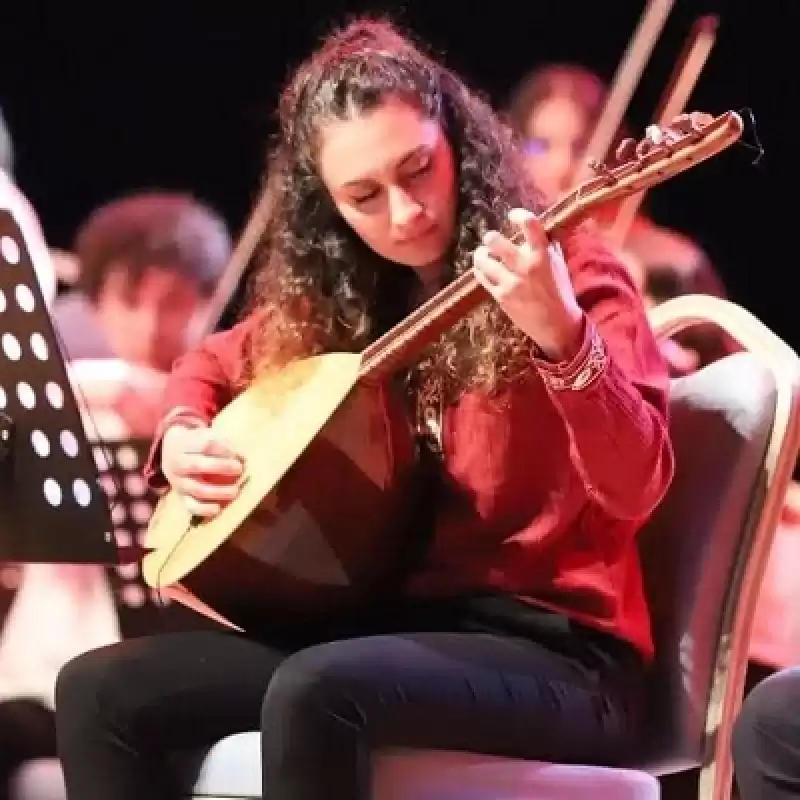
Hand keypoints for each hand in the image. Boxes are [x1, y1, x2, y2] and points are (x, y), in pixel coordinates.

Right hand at [161, 424, 244, 517]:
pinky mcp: (181, 496)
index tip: (240, 454)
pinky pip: (191, 506)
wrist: (170, 451)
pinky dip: (204, 510)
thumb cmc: (196, 443)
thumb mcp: (205, 435)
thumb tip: (243, 459)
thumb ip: (224, 444)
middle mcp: (178, 463)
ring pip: (197, 489)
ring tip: (235, 491)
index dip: (225, 450)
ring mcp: (178, 481)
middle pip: (198, 466)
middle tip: (239, 469)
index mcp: (184, 443)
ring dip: (218, 492)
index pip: (206, 445)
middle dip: (222, 468)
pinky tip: (217, 509)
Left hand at [472, 208, 583, 360]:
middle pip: (495, 241)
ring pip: (483, 260)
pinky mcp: (501, 297)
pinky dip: (481, 270)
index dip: (518, 215)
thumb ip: (548, 247)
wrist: (556, 325)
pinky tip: (484, 268)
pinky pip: (482, 277)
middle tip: (491, 240)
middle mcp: (525, 267)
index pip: (529, 225)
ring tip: (483, 253)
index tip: (513, 215)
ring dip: (481, 254)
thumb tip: (538, 230)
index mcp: (542, 256)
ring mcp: (510, 283)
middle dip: (490, 238)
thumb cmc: (560, 293)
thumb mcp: (559, 265)